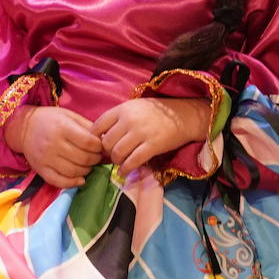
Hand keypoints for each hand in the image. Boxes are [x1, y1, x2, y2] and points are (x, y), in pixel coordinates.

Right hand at [6, 105, 102, 188]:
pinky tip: (80, 179)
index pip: (88, 142)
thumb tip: (107, 140)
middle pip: (83, 158)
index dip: (99, 147)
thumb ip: (88, 127)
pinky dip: (73, 183)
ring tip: (88, 165)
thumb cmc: (51, 120)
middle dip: (95, 159)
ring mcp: (46, 158)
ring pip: (73, 171)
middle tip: (96, 157)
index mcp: (62, 127)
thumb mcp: (70, 116)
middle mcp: (53, 143)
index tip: (100, 146)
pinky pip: (59, 181)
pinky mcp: (40, 170)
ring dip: (86, 171)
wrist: (24, 128)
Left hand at [92, 97, 209, 172]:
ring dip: (117, 161)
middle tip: (113, 155)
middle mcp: (130, 120)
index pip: (97, 126)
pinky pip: (132, 161)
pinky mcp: (152, 146)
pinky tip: (125, 171)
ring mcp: (141, 133)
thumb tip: (99, 136)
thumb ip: (117, 118)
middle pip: (106, 142)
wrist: (183, 115)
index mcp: (123, 109)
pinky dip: (126, 169)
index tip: (100, 145)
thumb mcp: (134, 107)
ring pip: (117, 153)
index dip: (95, 139)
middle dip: (108, 152)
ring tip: (121, 162)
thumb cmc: (156, 112)